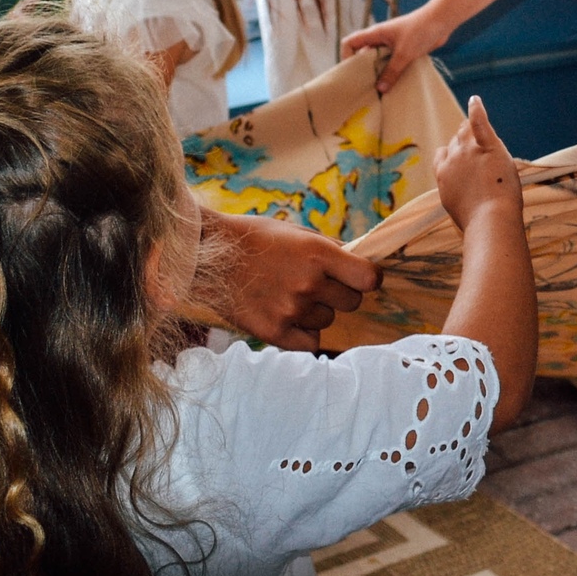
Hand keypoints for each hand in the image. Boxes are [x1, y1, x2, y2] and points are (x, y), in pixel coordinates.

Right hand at [195, 207, 380, 350]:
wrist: (207, 256)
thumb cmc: (254, 239)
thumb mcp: (296, 233)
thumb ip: (329, 250)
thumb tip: (359, 263)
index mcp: (317, 254)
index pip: (369, 278)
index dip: (367, 278)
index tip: (360, 278)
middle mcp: (308, 283)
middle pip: (352, 302)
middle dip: (340, 294)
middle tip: (317, 285)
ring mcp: (291, 310)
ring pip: (328, 321)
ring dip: (316, 311)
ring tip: (289, 294)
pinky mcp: (274, 332)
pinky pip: (310, 342)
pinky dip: (304, 333)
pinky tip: (287, 316)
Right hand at [342, 7, 451, 93]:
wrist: (442, 20)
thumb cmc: (420, 30)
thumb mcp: (404, 53)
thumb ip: (392, 71)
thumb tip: (380, 89)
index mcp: (375, 34)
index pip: (350, 43)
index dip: (346, 57)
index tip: (352, 72)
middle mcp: (380, 39)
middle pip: (362, 55)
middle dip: (362, 70)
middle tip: (366, 87)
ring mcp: (391, 44)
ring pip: (378, 61)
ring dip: (378, 73)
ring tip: (380, 90)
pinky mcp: (403, 50)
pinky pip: (391, 63)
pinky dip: (391, 72)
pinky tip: (395, 84)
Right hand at [434, 96, 521, 231]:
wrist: (490, 220)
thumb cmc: (477, 221)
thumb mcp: (458, 208)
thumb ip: (458, 194)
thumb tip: (463, 197)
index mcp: (443, 175)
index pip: (442, 154)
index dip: (452, 153)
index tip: (460, 157)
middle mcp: (453, 159)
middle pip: (455, 140)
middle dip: (464, 140)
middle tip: (476, 145)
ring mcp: (470, 152)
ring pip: (466, 129)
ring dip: (470, 127)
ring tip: (477, 121)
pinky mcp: (489, 147)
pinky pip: (479, 122)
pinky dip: (476, 109)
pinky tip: (475, 100)